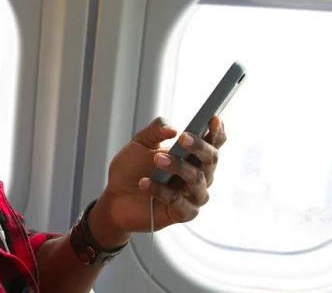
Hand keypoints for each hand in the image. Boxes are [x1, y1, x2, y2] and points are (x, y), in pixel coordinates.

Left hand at [88, 116, 225, 247]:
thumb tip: (173, 129)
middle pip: (210, 159)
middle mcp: (199, 174)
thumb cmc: (132, 168)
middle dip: (199, 146)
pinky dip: (162, 191)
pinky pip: (179, 202)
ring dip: (178, 167)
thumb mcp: (140, 143)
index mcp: (193, 155)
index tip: (213, 118)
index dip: (217, 131)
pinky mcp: (183, 213)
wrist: (114, 196)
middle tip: (183, 138)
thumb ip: (156, 131)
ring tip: (157, 159)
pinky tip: (145, 183)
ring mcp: (193, 194)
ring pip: (196, 180)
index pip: (213, 142)